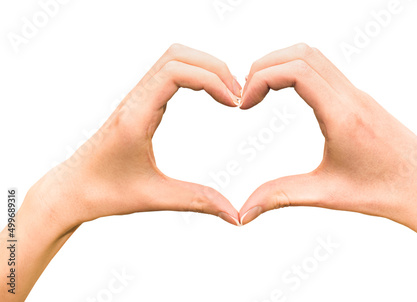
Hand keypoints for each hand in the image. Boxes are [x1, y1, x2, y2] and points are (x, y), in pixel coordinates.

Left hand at [31, 44, 241, 230]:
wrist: (71, 189)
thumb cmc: (103, 193)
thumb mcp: (154, 197)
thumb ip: (198, 201)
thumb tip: (235, 215)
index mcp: (136, 115)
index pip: (175, 72)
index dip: (211, 79)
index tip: (234, 104)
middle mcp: (136, 99)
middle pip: (178, 55)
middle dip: (214, 68)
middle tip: (238, 96)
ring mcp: (137, 98)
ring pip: (173, 59)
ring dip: (205, 68)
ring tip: (229, 94)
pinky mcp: (140, 102)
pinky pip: (170, 73)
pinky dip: (196, 75)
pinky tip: (211, 96)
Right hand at [237, 43, 416, 300]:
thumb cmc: (383, 193)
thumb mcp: (326, 194)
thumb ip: (280, 197)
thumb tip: (243, 213)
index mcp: (343, 116)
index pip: (296, 71)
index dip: (261, 79)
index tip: (244, 105)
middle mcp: (351, 96)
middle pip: (301, 53)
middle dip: (264, 66)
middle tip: (245, 95)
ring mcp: (358, 93)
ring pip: (313, 55)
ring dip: (280, 64)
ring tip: (259, 92)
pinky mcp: (359, 97)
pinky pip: (323, 68)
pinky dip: (296, 70)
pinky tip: (284, 93)